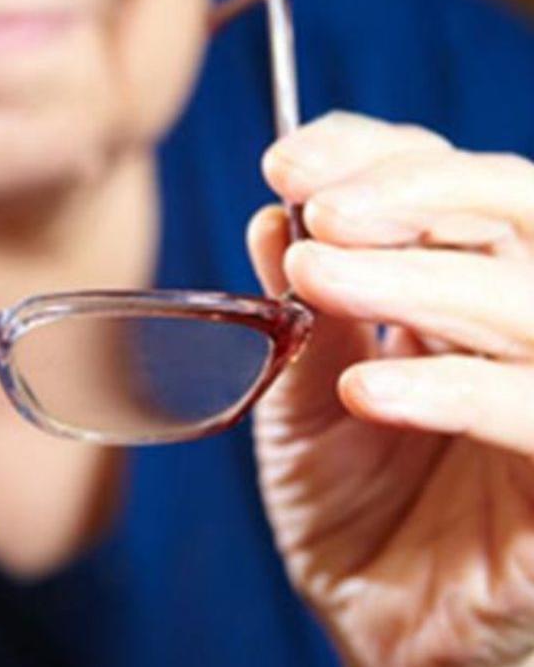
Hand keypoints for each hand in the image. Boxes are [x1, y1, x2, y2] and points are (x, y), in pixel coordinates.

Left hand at [249, 112, 533, 665]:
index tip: (289, 161)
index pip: (448, 190)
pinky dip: (452, 390)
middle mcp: (522, 334)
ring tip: (316, 275)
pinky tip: (368, 386)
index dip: (378, 157)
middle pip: (518, 211)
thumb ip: (301, 321)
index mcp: (463, 302)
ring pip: (530, 298)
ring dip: (417, 275)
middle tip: (319, 206)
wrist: (383, 634)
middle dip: (416, 190)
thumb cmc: (355, 519)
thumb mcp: (305, 409)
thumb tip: (269, 220)